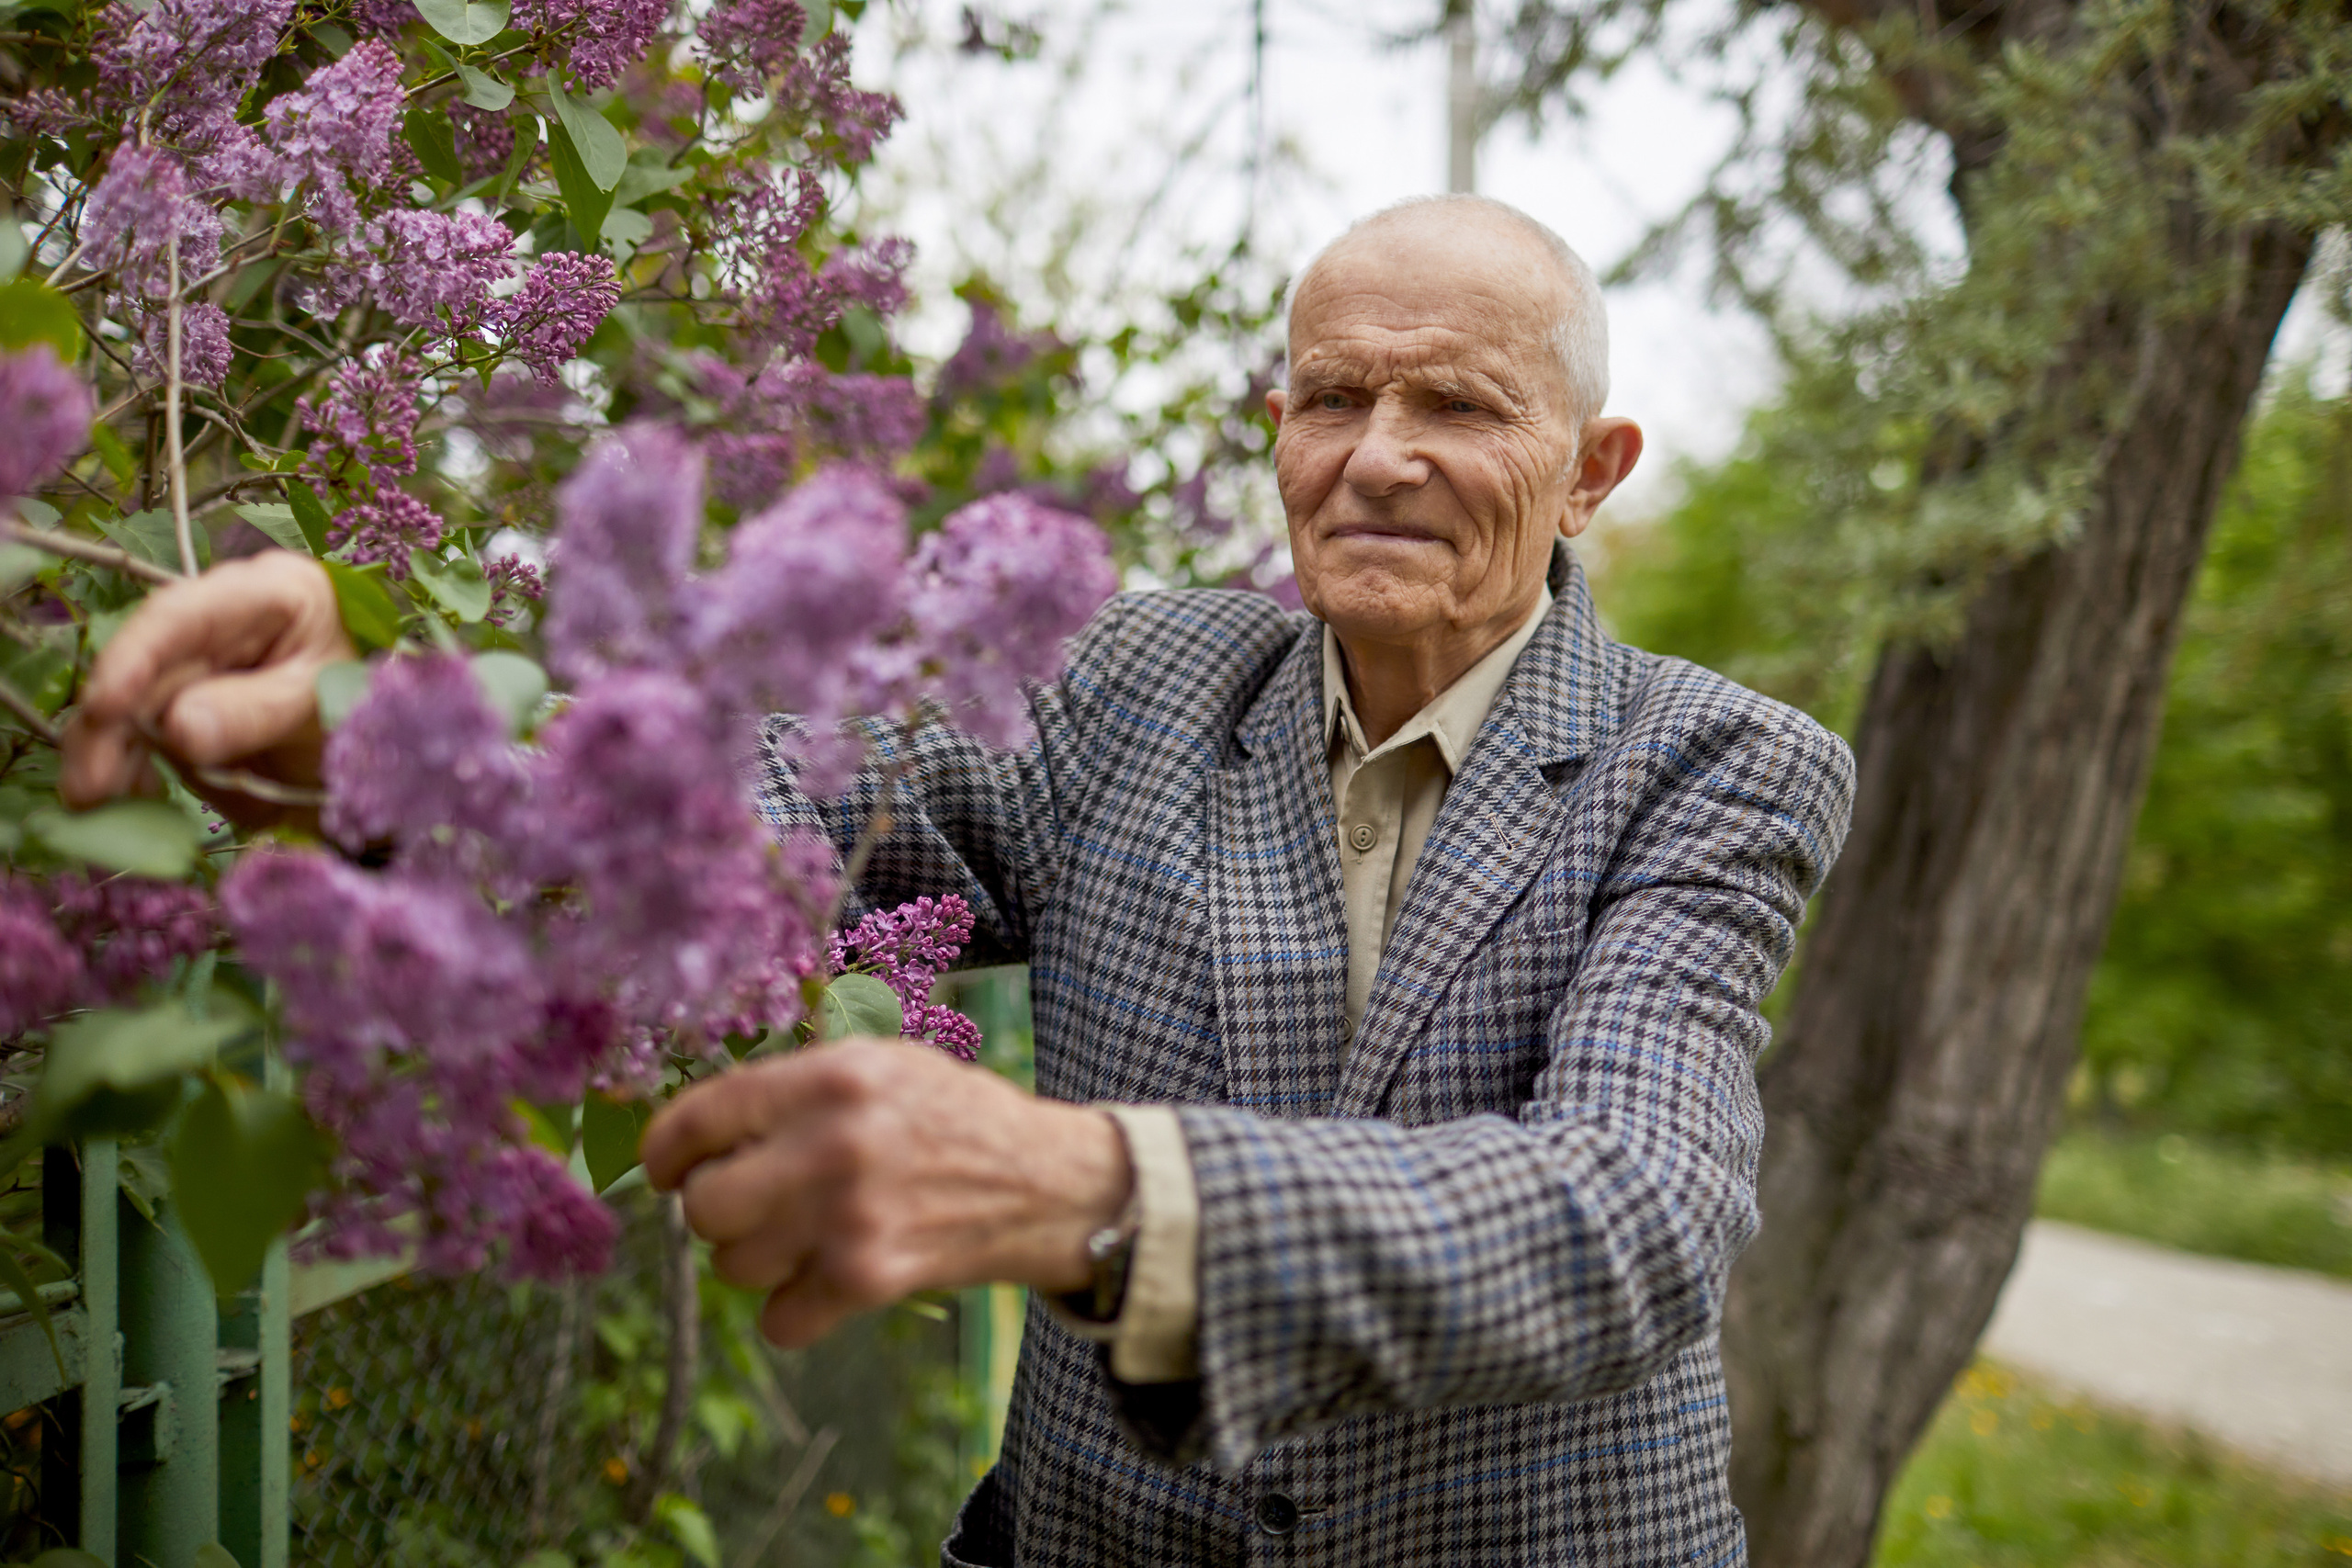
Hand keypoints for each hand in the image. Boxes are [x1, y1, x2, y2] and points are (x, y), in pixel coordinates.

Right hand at [60, 551, 352, 828]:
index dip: (134, 657)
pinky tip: (124, 802)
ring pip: (125, 704)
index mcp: (269, 593)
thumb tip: (176, 729)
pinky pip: (133, 738)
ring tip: (95, 802)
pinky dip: (121, 770)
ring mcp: (193, 666)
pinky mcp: (178, 710)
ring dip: (102, 754)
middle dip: (107, 726)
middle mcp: (218, 622)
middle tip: (89, 787)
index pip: (183, 614)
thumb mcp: (326, 706)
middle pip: (143, 665)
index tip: (103, 706)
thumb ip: (256, 712)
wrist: (383, 762)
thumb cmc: (370, 713)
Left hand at [641, 1038, 1133, 1347]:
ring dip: (756, 1259)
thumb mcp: (881, 1065)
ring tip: (804, 1235)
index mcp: (832, 1078)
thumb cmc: (951, 1117)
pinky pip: (778, 1319)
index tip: (665, 1171)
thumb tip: (696, 1133)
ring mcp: (851, 1217)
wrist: (1045, 1183)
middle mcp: (834, 1144)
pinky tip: (827, 1277)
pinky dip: (794, 1310)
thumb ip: (794, 1089)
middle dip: (715, 1210)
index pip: (702, 1117)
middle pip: (704, 1204)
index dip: (665, 1151)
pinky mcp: (870, 1279)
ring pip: (733, 1265)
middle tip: (749, 1204)